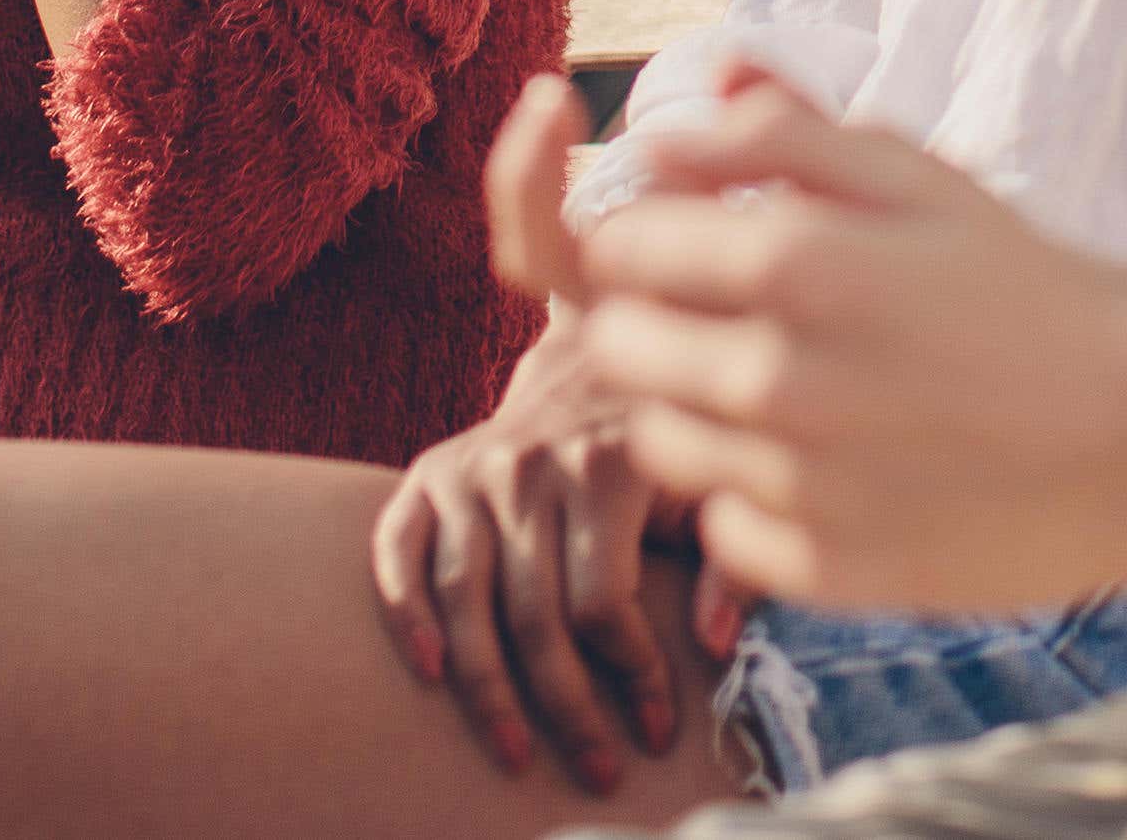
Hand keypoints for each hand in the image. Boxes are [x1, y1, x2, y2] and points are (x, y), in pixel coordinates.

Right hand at [368, 262, 698, 793]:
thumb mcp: (713, 489)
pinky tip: (429, 672)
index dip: (635, 678)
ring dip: (485, 688)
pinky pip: (399, 550)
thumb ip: (727, 563)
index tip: (661, 731)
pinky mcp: (431, 472)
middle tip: (596, 770)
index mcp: (610, 466)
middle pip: (534, 616)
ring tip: (514, 754)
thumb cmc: (665, 444)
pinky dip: (405, 612)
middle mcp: (533, 466)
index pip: (605, 604)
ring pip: (464, 598)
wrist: (597, 356)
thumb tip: (718, 646)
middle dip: (566, 708)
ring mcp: (474, 469)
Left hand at [497, 62, 1126, 614]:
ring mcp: (798, 488)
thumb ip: (782, 134)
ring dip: (698, 406)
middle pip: (615, 347)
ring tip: (795, 381)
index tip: (692, 236)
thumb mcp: (919, 176)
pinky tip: (833, 460)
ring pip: (660, 442)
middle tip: (738, 308)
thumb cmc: (1031, 286)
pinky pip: (724, 530)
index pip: (616, 246)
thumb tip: (666, 125)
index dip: (644, 233)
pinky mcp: (825, 573)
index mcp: (796, 264)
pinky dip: (755, 495)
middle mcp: (778, 382)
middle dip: (654, 316)